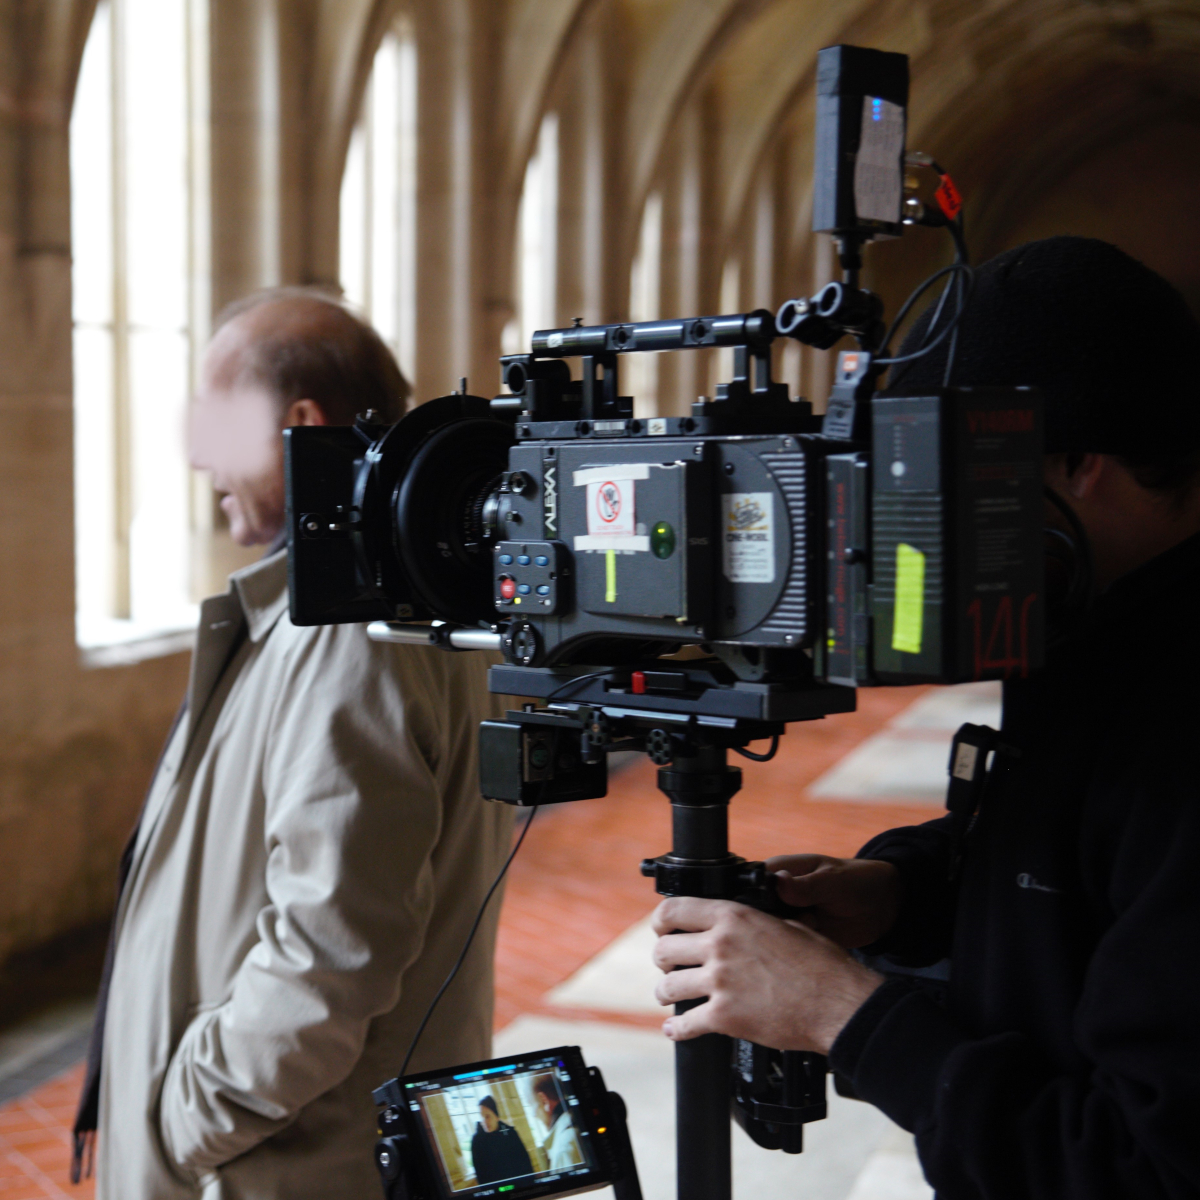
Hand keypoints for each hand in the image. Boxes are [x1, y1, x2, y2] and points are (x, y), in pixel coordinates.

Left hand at [651, 897, 882, 1052]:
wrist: (838, 1002)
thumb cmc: (820, 964)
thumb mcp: (785, 923)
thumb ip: (751, 922)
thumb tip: (737, 923)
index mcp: (734, 917)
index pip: (674, 910)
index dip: (661, 922)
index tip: (662, 930)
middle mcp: (720, 945)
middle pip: (665, 950)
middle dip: (664, 961)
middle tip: (671, 967)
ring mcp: (720, 981)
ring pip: (668, 987)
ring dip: (667, 994)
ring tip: (671, 997)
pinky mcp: (724, 1017)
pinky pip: (685, 1023)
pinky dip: (677, 1029)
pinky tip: (676, 1029)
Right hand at [766, 854, 900, 948]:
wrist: (882, 907)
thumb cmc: (855, 881)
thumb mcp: (831, 880)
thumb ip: (804, 885)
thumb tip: (778, 883)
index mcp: (777, 872)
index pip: (750, 888)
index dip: (757, 902)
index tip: (780, 909)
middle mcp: (776, 897)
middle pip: (756, 916)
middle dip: (777, 922)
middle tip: (807, 916)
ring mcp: (787, 919)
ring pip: (771, 935)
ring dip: (792, 935)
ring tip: (816, 922)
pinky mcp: (799, 939)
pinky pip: (789, 949)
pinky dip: (801, 948)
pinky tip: (819, 936)